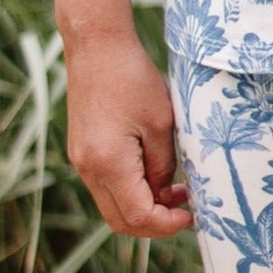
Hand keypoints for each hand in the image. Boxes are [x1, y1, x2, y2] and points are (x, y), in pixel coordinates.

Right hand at [64, 32, 193, 238]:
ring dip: (143, 207)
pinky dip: (130, 191)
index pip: (138, 216)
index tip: (191, 216)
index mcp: (108, 163)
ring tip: (175, 190)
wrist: (97, 47)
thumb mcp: (162, 124)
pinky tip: (153, 174)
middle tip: (185, 211)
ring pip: (112, 206)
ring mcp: (81, 161)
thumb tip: (166, 194)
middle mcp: (89, 168)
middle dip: (154, 224)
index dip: (167, 225)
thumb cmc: (133, 78)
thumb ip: (164, 166)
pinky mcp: (82, 151)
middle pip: (120, 221)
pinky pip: (106, 187)